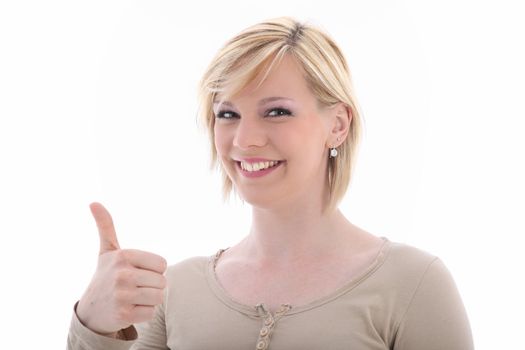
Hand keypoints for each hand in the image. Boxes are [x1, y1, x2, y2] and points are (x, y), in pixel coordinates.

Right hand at [76, 202, 166, 334]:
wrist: (90, 311)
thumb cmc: (105, 276)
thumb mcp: (106, 251)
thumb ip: (106, 226)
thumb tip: (94, 202)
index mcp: (124, 255)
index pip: (162, 264)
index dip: (154, 270)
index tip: (138, 271)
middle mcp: (122, 274)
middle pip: (162, 282)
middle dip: (152, 286)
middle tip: (134, 287)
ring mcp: (122, 295)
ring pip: (158, 297)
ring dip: (149, 300)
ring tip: (133, 298)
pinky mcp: (123, 315)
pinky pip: (151, 313)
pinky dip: (143, 313)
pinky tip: (129, 310)